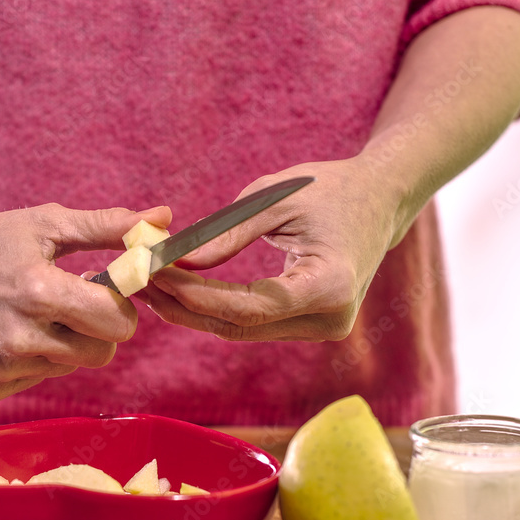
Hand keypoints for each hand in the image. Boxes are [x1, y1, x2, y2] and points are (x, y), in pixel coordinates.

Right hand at [0, 201, 170, 400]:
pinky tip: (6, 333)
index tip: (103, 291)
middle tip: (71, 304)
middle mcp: (19, 337)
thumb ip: (108, 227)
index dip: (120, 306)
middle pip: (102, 354)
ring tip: (30, 313)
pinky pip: (37, 381)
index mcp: (39, 291)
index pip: (117, 322)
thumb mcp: (44, 224)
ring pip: (69, 367)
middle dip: (98, 330)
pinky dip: (32, 361)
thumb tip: (164, 220)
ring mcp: (0, 368)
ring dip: (62, 344)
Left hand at [140, 159, 397, 340]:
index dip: (196, 296)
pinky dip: (216, 308)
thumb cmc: (330, 189)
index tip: (155, 276)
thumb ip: (226, 234)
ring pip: (243, 330)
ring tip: (151, 286)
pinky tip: (180, 291)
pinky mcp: (312, 326)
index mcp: (330, 285)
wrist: (380, 200)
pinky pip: (255, 323)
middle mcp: (331, 319)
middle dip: (185, 307)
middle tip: (139, 283)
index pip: (250, 307)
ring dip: (194, 311)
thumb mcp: (274, 198)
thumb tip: (177, 263)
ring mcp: (324, 329)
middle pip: (242, 326)